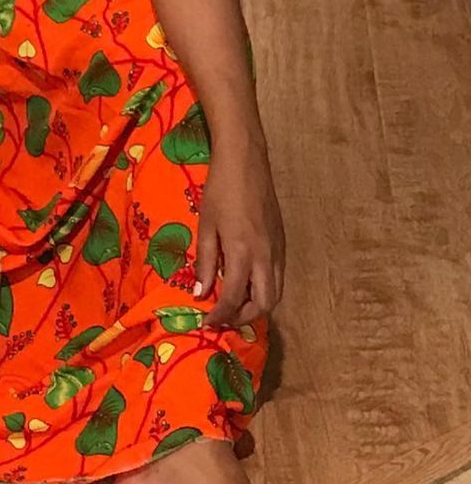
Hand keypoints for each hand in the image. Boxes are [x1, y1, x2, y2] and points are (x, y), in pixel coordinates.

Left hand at [193, 141, 285, 328]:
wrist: (245, 161)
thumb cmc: (220, 190)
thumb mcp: (205, 225)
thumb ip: (204, 261)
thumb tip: (200, 294)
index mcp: (243, 252)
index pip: (234, 298)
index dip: (220, 316)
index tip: (207, 323)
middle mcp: (266, 256)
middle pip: (264, 304)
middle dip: (243, 317)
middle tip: (222, 317)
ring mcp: (278, 250)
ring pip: (276, 292)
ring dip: (256, 305)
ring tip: (233, 304)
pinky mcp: (282, 242)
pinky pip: (278, 276)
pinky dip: (264, 288)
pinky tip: (245, 282)